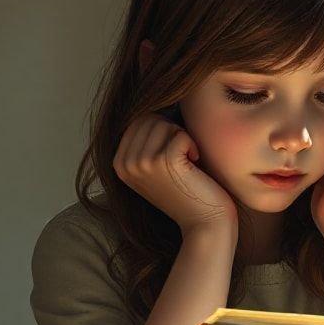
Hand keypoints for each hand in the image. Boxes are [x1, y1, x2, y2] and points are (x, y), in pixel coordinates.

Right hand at [113, 110, 238, 235]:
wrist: (204, 224)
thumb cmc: (188, 192)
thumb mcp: (156, 167)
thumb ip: (146, 142)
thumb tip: (152, 99)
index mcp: (119, 163)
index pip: (139, 120)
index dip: (163, 131)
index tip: (172, 157)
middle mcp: (125, 163)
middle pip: (150, 118)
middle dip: (172, 132)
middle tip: (182, 160)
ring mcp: (142, 163)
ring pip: (165, 124)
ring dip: (183, 139)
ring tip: (187, 164)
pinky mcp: (164, 162)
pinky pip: (181, 134)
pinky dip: (193, 146)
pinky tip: (194, 167)